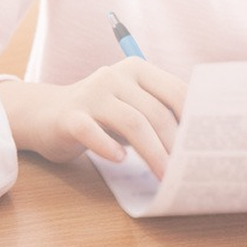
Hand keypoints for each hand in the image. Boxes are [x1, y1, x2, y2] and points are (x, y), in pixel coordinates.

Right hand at [0, 57, 186, 177]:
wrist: (43, 114)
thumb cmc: (99, 116)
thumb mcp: (131, 106)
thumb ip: (158, 114)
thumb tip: (196, 144)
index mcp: (136, 69)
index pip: (176, 91)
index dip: (193, 121)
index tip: (203, 148)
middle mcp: (114, 76)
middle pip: (155, 112)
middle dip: (174, 146)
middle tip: (185, 172)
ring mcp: (91, 94)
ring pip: (131, 123)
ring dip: (152, 153)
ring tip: (163, 176)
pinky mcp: (69, 116)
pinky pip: (92, 132)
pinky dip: (108, 148)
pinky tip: (120, 160)